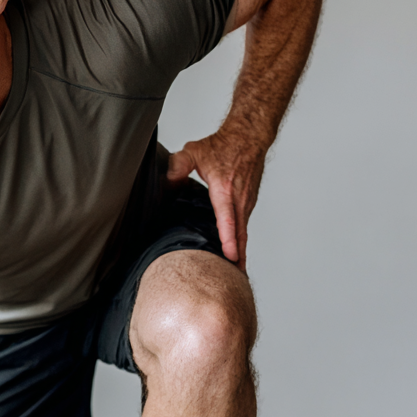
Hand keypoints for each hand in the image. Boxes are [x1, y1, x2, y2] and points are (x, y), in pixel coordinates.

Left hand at [166, 129, 266, 269]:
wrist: (250, 136)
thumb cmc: (223, 145)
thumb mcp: (194, 151)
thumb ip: (178, 166)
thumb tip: (167, 182)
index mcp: (225, 190)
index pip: (227, 220)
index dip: (228, 240)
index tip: (230, 258)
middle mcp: (239, 200)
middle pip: (240, 235)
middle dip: (238, 258)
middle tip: (234, 279)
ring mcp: (246, 202)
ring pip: (243, 232)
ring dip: (239, 252)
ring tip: (233, 273)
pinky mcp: (248, 203)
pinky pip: (243, 226)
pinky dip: (240, 241)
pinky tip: (234, 253)